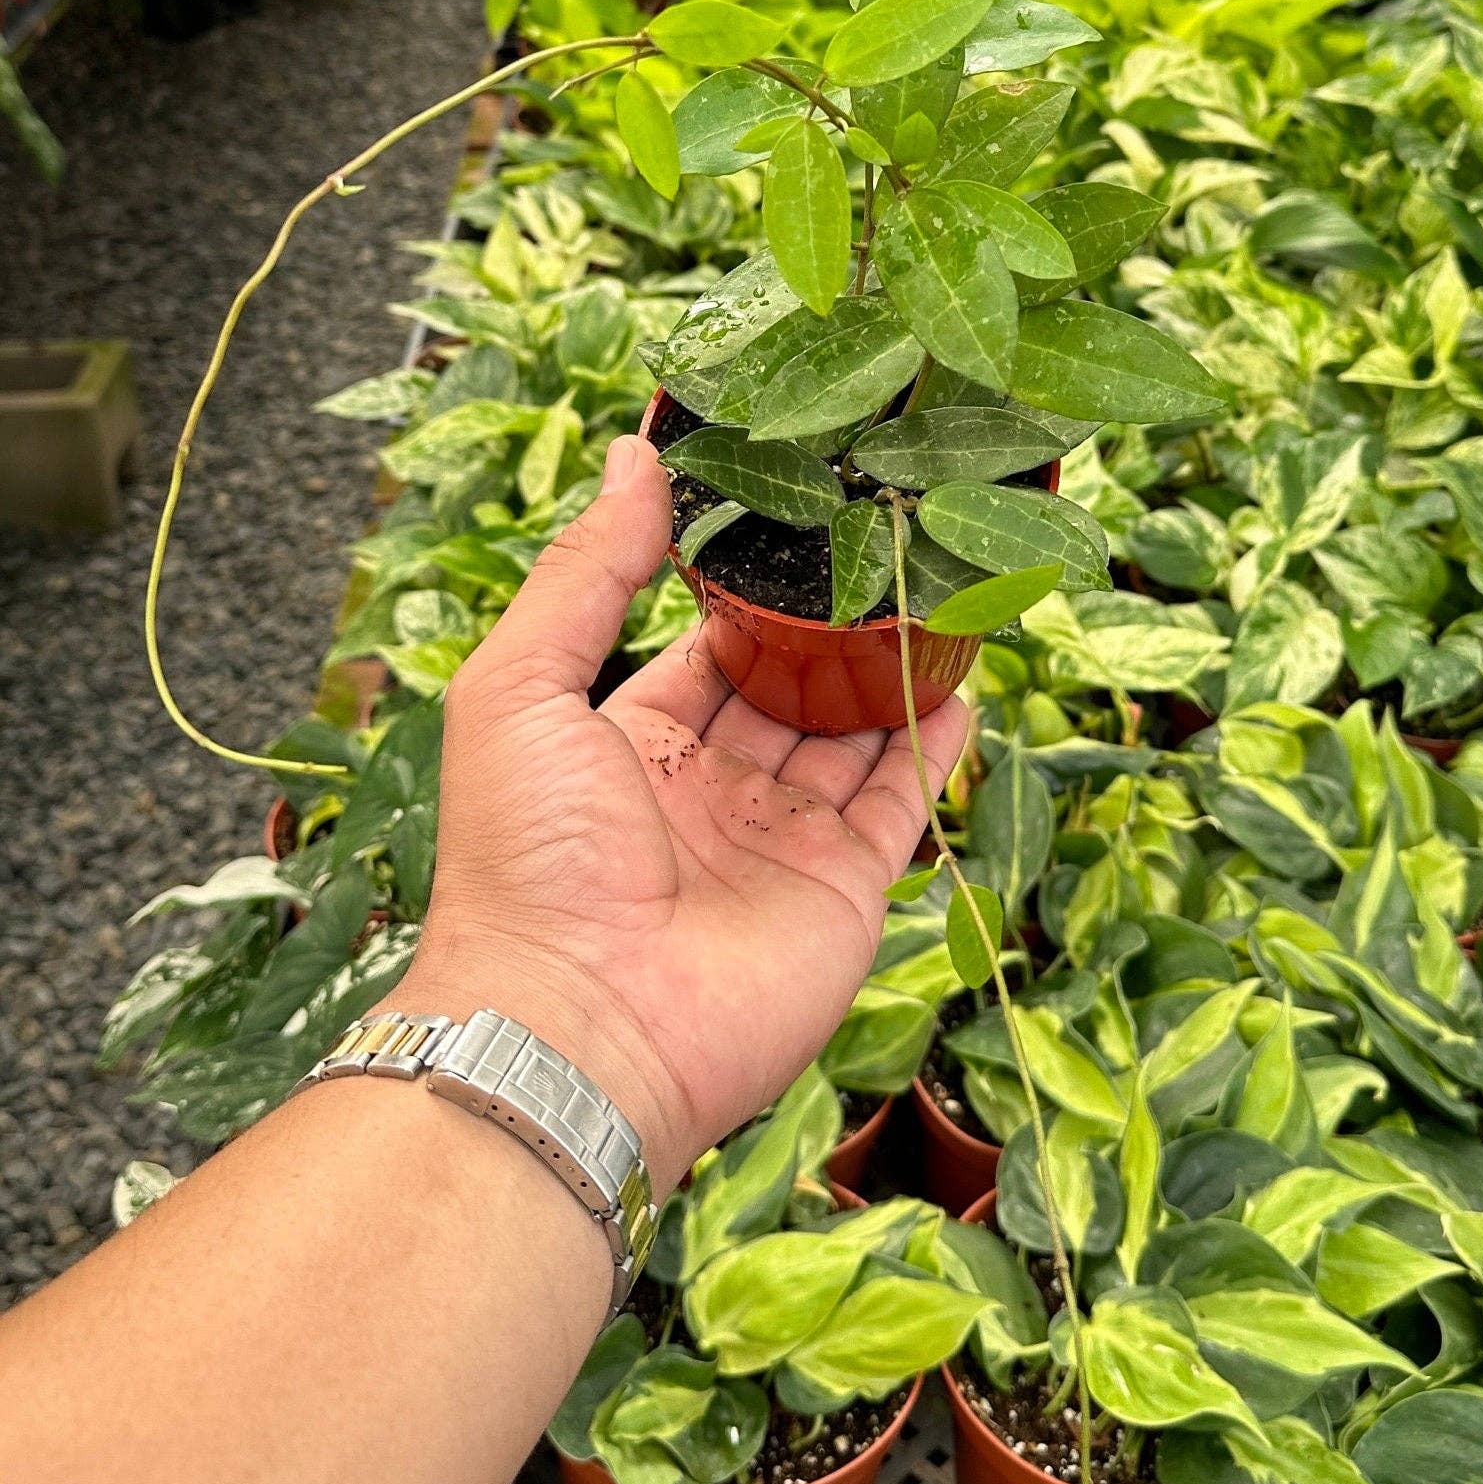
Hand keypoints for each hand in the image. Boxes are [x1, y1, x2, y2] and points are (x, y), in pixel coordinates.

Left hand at [405, 435, 966, 1196]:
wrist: (581, 1028)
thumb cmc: (526, 860)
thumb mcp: (521, 686)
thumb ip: (585, 571)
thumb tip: (633, 454)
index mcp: (626, 748)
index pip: (702, 650)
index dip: (745, 591)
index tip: (797, 517)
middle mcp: (707, 794)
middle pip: (786, 691)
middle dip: (831, 628)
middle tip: (886, 543)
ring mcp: (779, 844)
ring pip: (851, 738)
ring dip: (891, 672)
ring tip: (940, 589)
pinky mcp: (843, 891)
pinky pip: (899, 803)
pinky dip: (933, 745)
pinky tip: (959, 682)